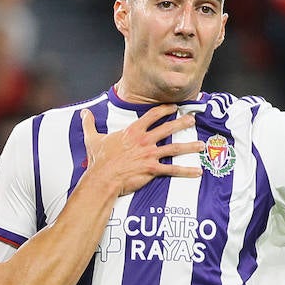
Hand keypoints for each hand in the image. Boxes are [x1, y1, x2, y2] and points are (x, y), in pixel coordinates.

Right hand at [83, 105, 204, 195]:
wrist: (102, 178)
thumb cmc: (99, 160)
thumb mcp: (92, 139)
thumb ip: (89, 124)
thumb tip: (83, 113)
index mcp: (133, 131)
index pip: (152, 115)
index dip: (165, 109)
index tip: (174, 107)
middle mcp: (144, 140)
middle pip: (168, 128)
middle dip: (182, 123)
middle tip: (193, 120)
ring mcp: (149, 154)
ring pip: (174, 148)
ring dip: (189, 146)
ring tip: (201, 145)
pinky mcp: (152, 169)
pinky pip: (172, 170)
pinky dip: (186, 171)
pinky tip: (197, 171)